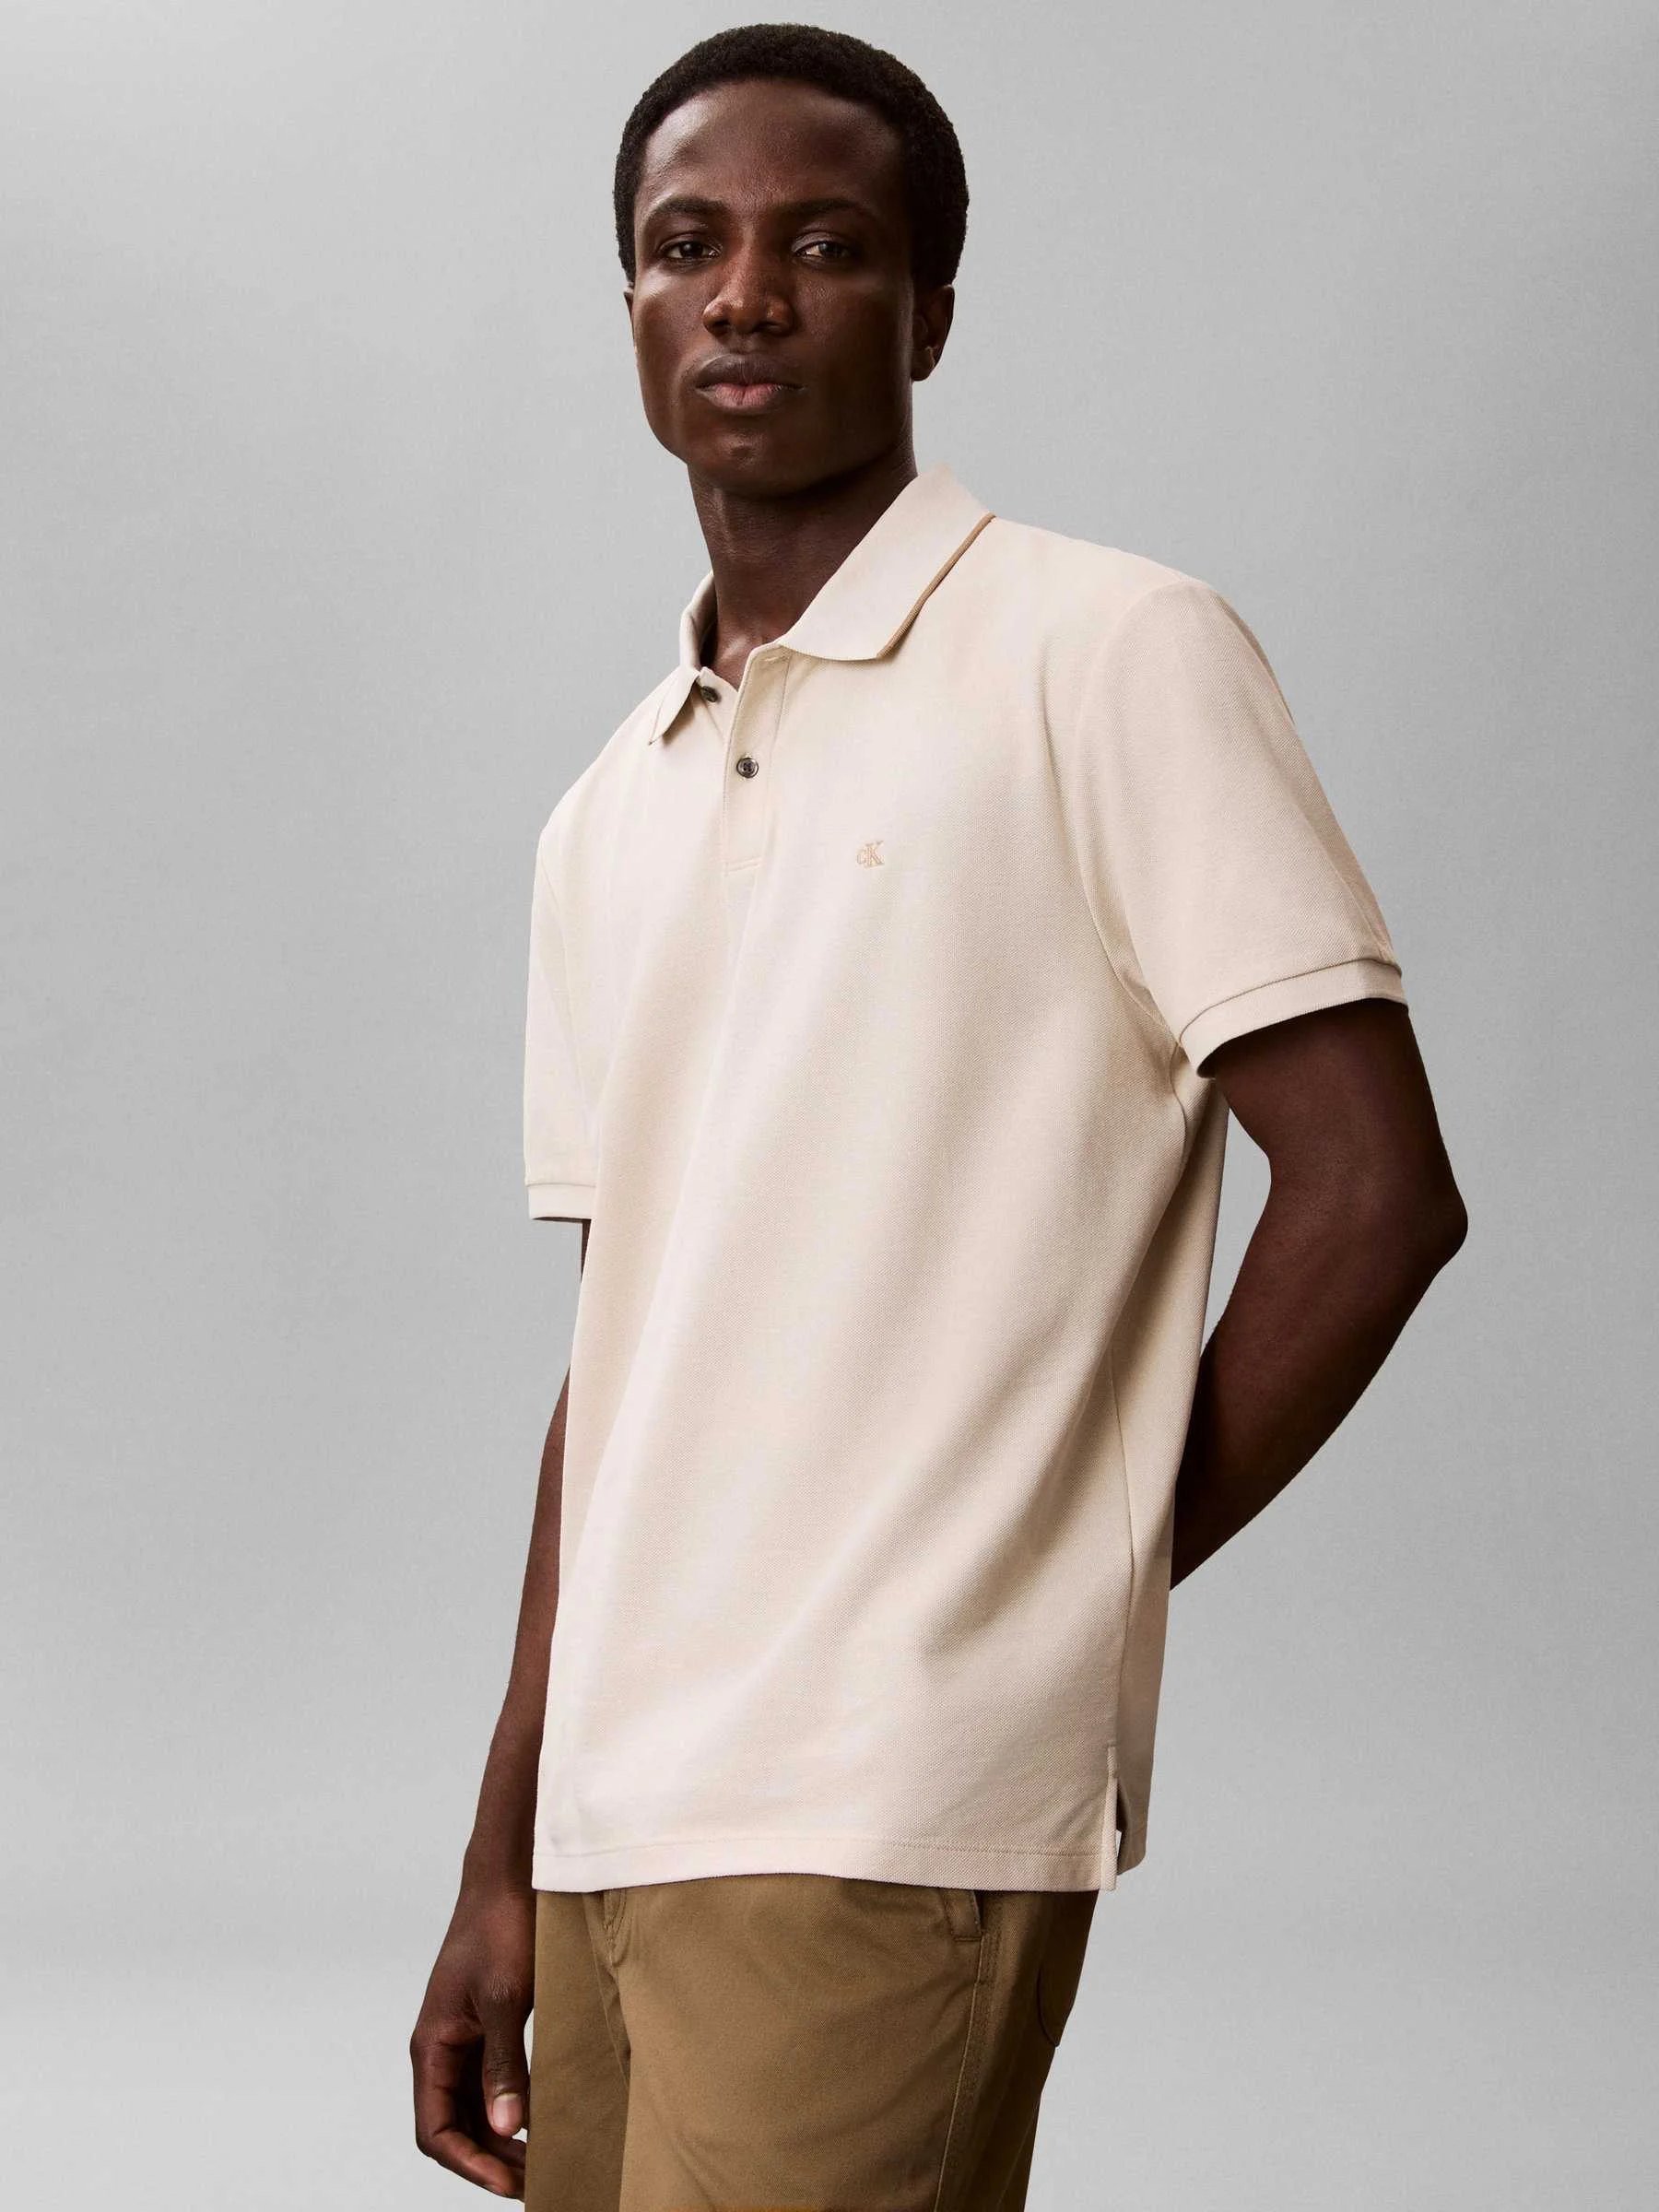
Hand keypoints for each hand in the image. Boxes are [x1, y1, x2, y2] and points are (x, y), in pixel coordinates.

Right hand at [411, 1879, 536, 2196]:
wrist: (510, 1876)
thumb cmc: (501, 1927)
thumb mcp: (505, 1999)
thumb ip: (503, 2065)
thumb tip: (508, 2128)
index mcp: (433, 2045)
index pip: (435, 2129)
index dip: (469, 2164)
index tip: (509, 2184)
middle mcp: (442, 2048)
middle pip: (455, 2127)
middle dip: (490, 2161)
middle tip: (536, 2183)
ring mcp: (463, 2037)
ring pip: (474, 2108)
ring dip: (502, 2140)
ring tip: (543, 2162)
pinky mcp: (487, 2025)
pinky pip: (491, 2081)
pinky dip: (512, 2107)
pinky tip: (541, 2120)